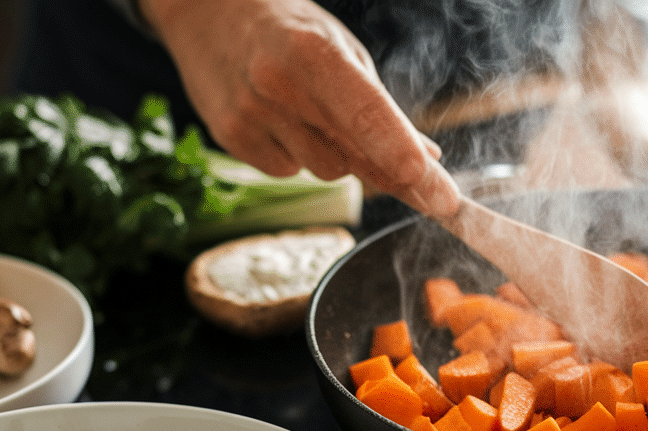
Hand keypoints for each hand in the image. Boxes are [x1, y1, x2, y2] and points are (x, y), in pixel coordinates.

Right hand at [137, 0, 460, 217]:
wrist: (208, 13)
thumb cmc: (288, 29)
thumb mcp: (342, 50)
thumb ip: (380, 107)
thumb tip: (426, 160)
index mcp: (312, 54)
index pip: (368, 118)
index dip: (405, 159)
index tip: (439, 195)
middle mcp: (277, 87)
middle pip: (352, 158)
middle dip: (387, 166)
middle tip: (412, 171)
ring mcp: (249, 116)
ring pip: (324, 171)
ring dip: (333, 152)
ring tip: (308, 109)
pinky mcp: (231, 139)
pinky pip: (288, 171)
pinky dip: (295, 153)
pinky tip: (280, 119)